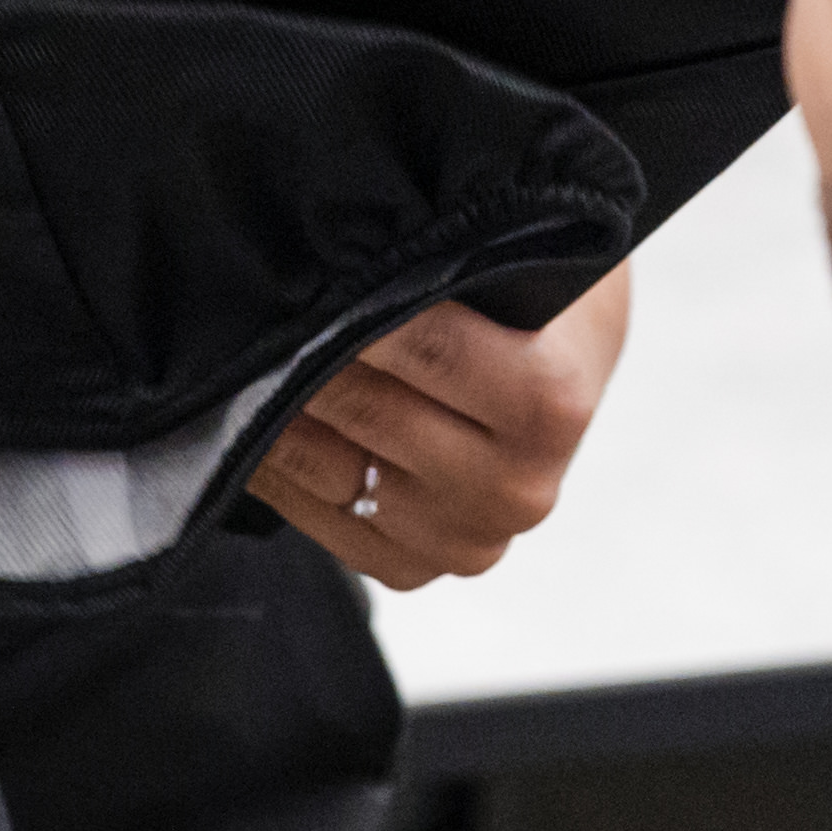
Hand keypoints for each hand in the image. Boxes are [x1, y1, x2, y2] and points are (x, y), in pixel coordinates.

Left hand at [246, 266, 630, 590]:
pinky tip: (266, 421)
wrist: (574, 367)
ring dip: (280, 410)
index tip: (313, 274)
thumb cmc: (545, 303)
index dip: (357, 306)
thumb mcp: (526, 262)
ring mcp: (466, 540)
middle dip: (308, 352)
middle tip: (269, 309)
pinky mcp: (417, 570)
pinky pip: (319, 521)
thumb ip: (453, 264)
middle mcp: (515, 487)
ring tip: (257, 359)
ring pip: (329, 469)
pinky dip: (280, 469)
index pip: (425, 349)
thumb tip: (349, 260)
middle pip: (368, 410)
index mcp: (550, 404)